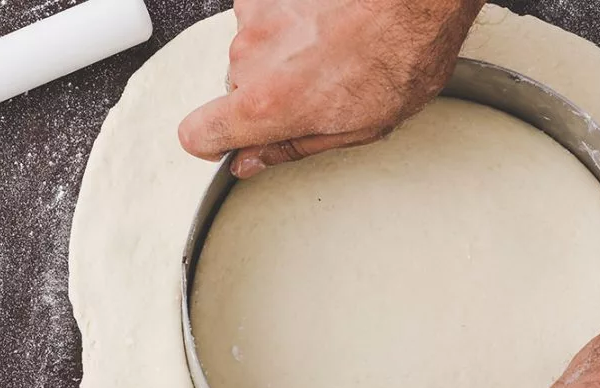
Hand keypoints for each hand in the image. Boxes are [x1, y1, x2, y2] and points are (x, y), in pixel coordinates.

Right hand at [178, 0, 484, 177]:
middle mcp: (250, 58)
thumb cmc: (402, 52)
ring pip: (255, 47)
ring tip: (333, 45)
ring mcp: (256, 16)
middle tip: (320, 83)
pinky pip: (266, 12)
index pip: (197, 134)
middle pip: (236, 88)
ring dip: (284, 50)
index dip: (213, 141)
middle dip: (269, 90)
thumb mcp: (359, 127)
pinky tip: (328, 19)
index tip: (234, 140)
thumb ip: (293, 147)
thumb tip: (253, 161)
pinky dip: (291, 17)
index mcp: (266, 105)